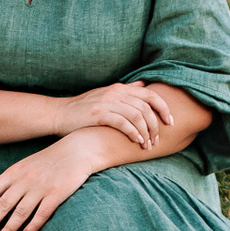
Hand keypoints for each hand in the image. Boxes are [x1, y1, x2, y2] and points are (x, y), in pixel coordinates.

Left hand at [0, 136, 94, 230]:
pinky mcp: (56, 195)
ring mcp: (40, 188)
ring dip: (8, 229)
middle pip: (2, 205)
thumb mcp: (24, 167)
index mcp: (14, 172)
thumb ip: (9, 183)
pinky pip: (41, 214)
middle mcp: (24, 180)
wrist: (77, 150)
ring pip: (20, 212)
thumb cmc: (48, 160)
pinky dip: (32, 227)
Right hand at [56, 82, 173, 149]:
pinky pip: (123, 123)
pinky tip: (136, 142)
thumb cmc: (83, 108)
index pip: (150, 95)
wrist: (59, 114)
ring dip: (146, 132)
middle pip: (146, 107)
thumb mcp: (105, 95)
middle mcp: (115, 93)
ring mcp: (107, 103)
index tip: (170, 122)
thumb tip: (143, 85)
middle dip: (156, 124)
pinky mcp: (99, 114)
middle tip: (158, 139)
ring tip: (147, 145)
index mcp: (119, 88)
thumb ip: (125, 91)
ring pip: (137, 116)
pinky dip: (133, 133)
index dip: (163, 108)